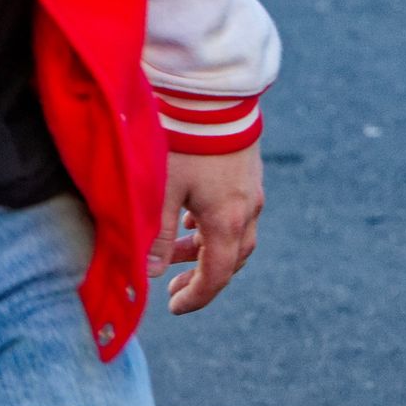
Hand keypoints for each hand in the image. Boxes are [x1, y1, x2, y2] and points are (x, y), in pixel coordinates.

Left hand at [158, 144, 263, 314]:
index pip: (218, 274)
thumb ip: (157, 237)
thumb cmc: (182, 145)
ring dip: (208, 250)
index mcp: (226, 220)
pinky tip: (192, 217)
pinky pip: (238, 212)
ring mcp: (252, 190)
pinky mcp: (248, 172)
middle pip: (234, 257)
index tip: (174, 308)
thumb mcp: (161, 194)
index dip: (197, 297)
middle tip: (176, 287)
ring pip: (237, 234)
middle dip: (205, 276)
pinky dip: (215, 226)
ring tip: (179, 251)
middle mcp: (247, 209)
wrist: (212, 98)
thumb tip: (153, 273)